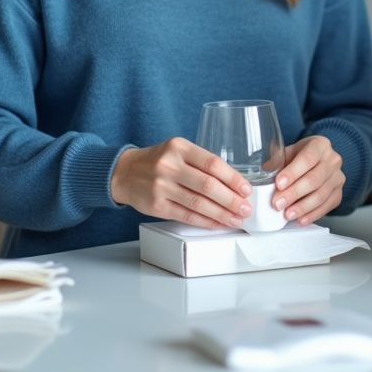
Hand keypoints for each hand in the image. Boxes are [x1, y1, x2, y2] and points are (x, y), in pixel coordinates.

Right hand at [110, 137, 252, 229]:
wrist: (124, 172)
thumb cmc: (158, 161)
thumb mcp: (177, 150)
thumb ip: (201, 162)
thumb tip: (233, 184)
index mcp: (178, 147)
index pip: (212, 163)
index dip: (232, 178)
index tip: (246, 189)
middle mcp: (169, 165)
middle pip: (207, 185)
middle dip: (231, 199)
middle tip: (246, 208)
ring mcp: (161, 186)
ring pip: (198, 203)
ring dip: (221, 214)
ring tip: (236, 219)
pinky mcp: (156, 206)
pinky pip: (186, 215)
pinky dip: (205, 221)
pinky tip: (217, 223)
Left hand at [272, 135, 344, 225]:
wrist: (319, 161)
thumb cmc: (301, 156)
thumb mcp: (289, 152)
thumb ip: (277, 162)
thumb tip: (261, 174)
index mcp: (320, 145)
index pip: (307, 158)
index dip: (293, 172)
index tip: (279, 184)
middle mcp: (332, 160)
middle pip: (314, 179)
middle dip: (294, 193)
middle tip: (278, 203)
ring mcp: (338, 177)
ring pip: (322, 195)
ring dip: (303, 207)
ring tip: (288, 214)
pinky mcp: (339, 192)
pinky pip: (328, 206)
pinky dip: (313, 214)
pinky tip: (301, 220)